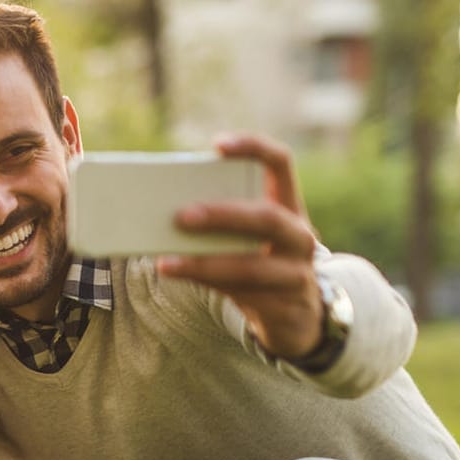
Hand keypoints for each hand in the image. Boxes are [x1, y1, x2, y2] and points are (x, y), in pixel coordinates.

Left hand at [157, 134, 324, 361]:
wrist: (293, 315)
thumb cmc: (258, 264)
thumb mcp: (248, 238)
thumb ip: (220, 223)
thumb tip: (160, 214)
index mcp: (289, 205)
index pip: (280, 164)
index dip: (253, 148)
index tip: (218, 144)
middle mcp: (299, 235)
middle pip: (266, 218)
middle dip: (222, 215)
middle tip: (181, 216)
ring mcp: (296, 273)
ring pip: (252, 266)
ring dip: (205, 263)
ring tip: (166, 261)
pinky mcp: (282, 306)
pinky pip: (241, 293)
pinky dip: (205, 283)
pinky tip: (178, 275)